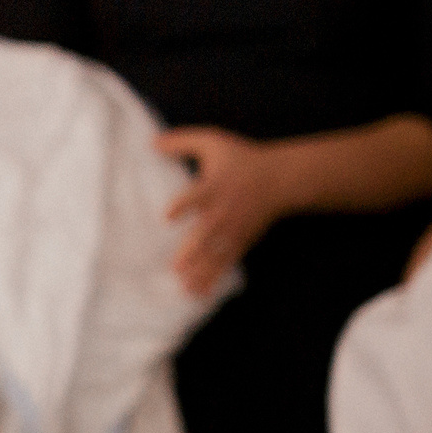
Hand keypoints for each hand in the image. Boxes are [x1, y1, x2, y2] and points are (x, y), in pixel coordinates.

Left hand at [154, 125, 290, 298]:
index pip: (197, 196)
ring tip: (185, 285)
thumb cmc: (241, 159)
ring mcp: (234, 228)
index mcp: (214, 186)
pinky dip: (214, 276)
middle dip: (194, 250)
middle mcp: (223, 209)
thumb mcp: (213, 141)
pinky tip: (199, 291)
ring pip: (217, 252)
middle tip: (177, 266)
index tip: (168, 216)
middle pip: (208, 232)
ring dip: (201, 269)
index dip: (183, 205)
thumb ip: (181, 141)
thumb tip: (151, 142)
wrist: (279, 178)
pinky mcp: (241, 239)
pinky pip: (226, 261)